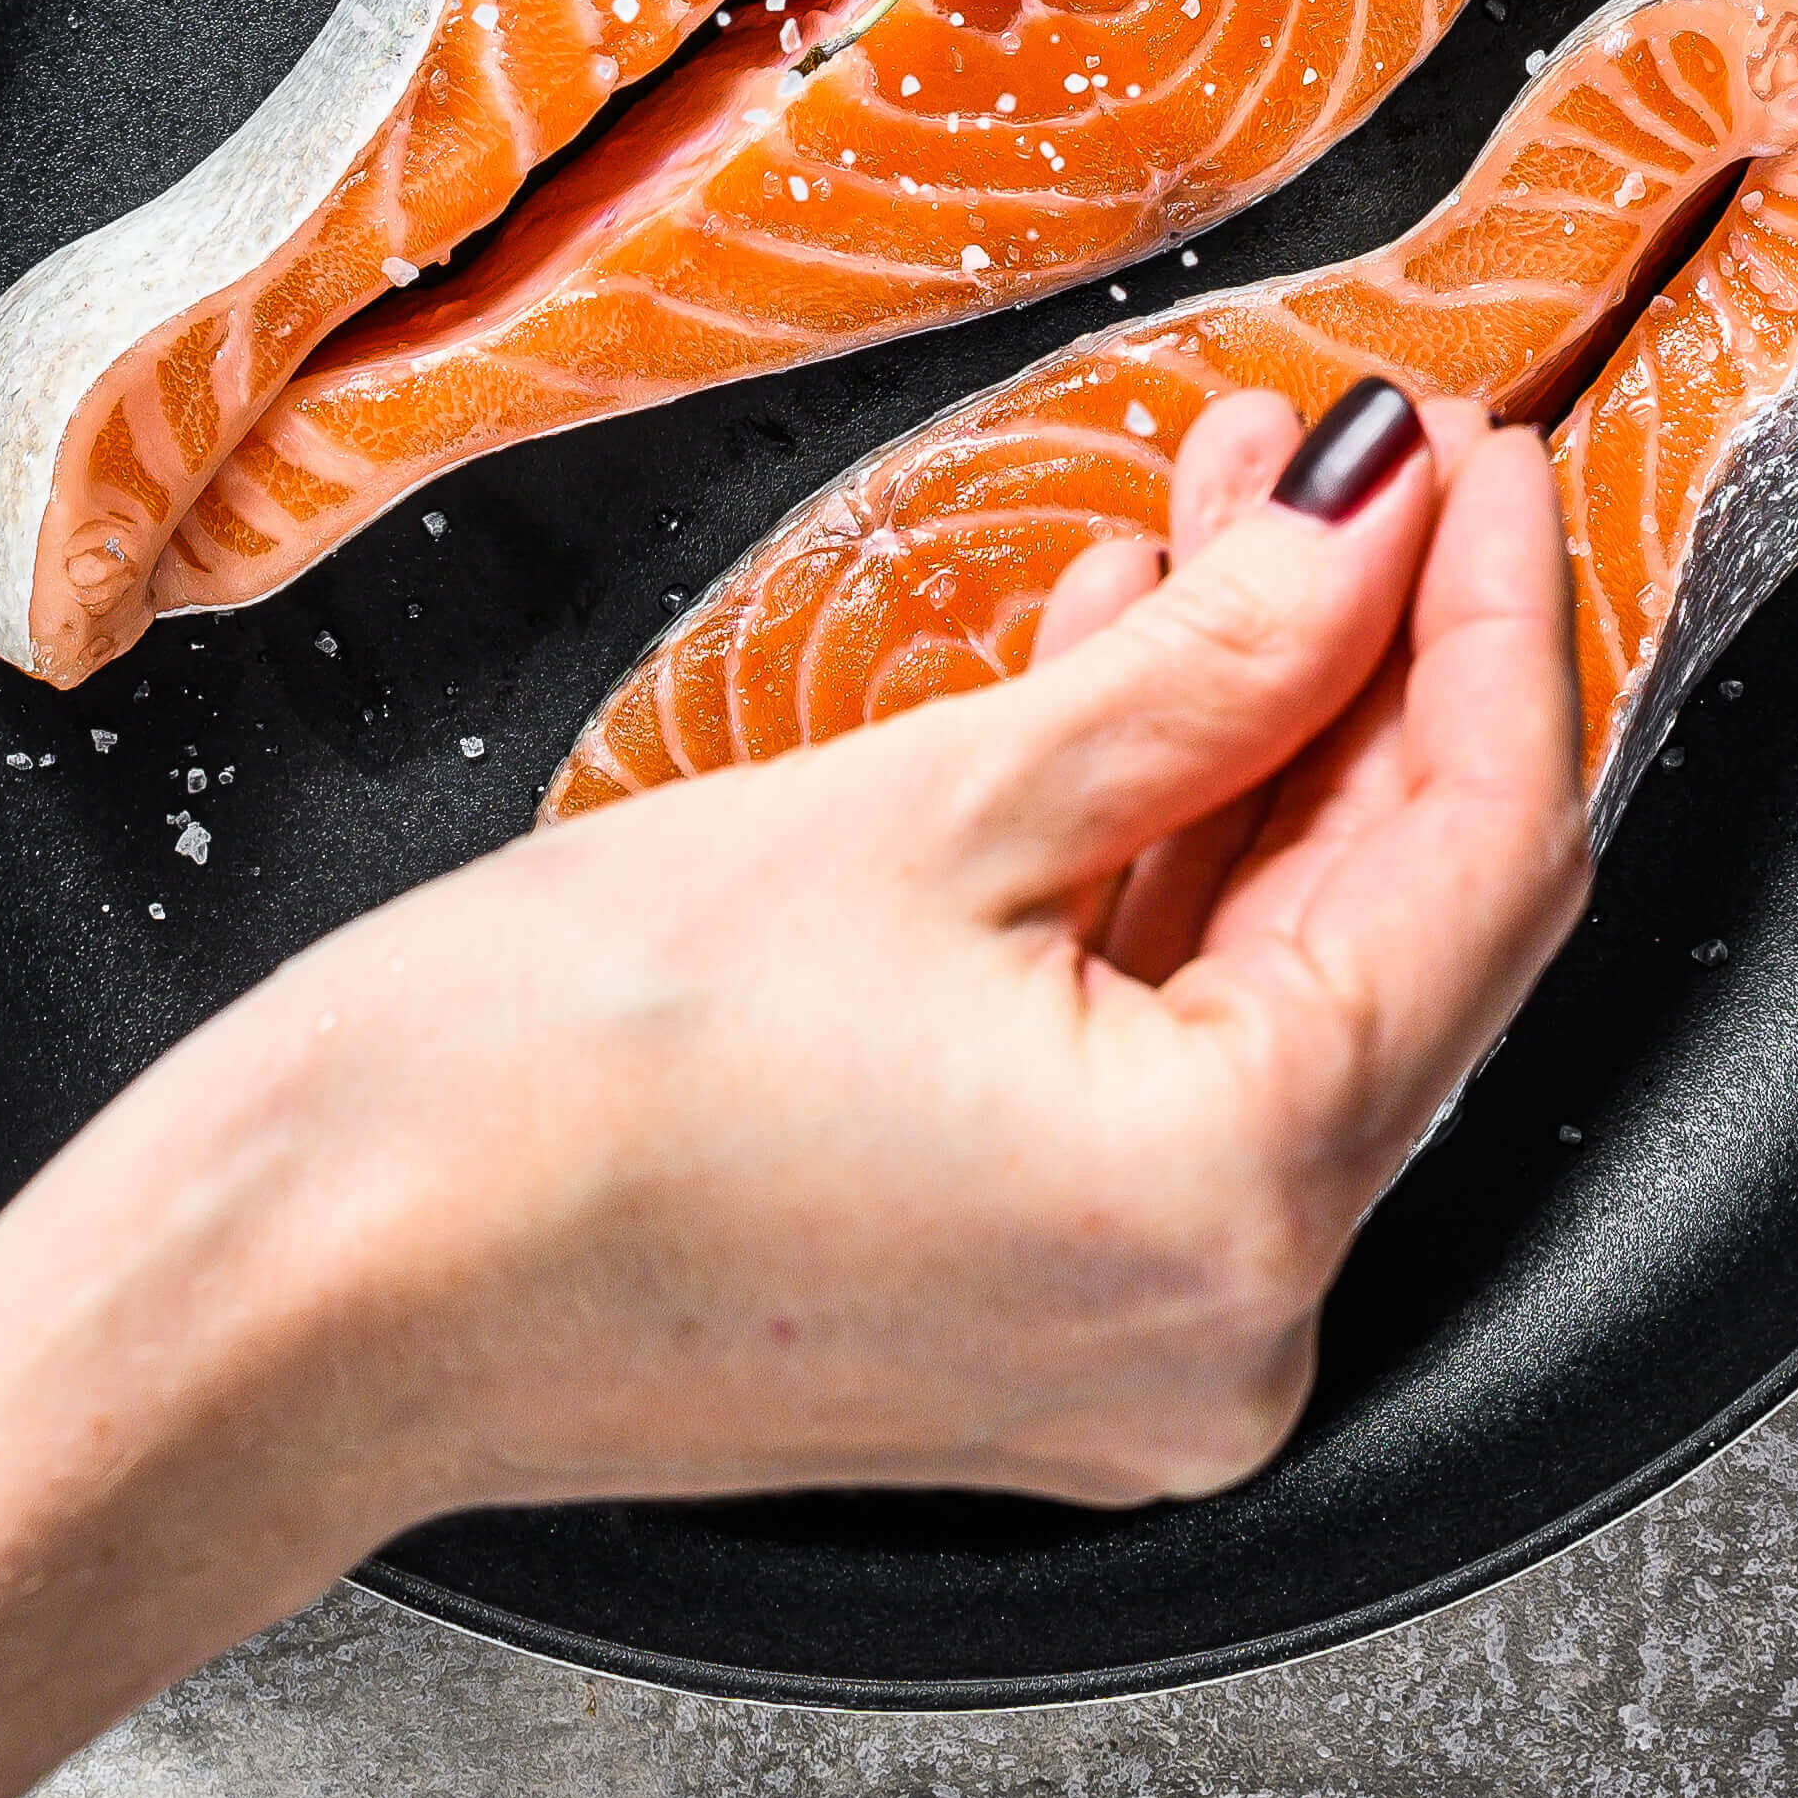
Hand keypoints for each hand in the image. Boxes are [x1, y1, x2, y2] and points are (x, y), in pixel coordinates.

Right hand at [5, 379, 1592, 1548]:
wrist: (304, 1291)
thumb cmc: (538, 1085)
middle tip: (1350, 462)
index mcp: (1234, 1213)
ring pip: (1292, 986)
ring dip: (1262, 746)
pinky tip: (1126, 686)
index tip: (1479, 451)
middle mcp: (1235, 1325)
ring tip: (1219, 522)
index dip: (1493, 624)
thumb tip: (1380, 522)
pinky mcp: (1046, 1323)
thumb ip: (1209, 662)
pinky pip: (1178, 1066)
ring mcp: (1142, 1346)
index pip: (1478, 863)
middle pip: (1407, 933)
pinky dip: (1166, 878)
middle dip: (1377, 668)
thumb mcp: (927, 810)